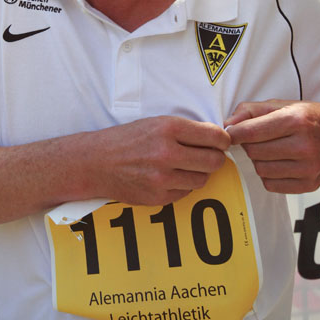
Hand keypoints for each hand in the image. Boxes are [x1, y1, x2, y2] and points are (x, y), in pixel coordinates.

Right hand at [88, 116, 229, 205]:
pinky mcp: (158, 196)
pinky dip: (183, 185)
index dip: (223, 140)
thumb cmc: (127, 139)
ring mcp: (163, 177)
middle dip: (215, 158)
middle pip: (214, 161)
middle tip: (208, 155)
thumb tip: (218, 139)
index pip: (215, 136)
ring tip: (185, 166)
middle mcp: (167, 153)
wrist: (96, 162)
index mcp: (169, 128)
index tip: (221, 142)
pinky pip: (186, 192)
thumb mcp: (156, 123)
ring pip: (202, 179)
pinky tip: (169, 177)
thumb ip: (186, 130)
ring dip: (199, 173)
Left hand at [224, 99, 319, 193]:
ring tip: (270, 150)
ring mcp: (309, 168)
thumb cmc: (312, 117)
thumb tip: (228, 124)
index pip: (252, 132)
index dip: (235, 133)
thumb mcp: (285, 104)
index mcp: (297, 120)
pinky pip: (271, 185)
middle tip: (257, 139)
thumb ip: (252, 110)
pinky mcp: (310, 184)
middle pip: (254, 152)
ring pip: (261, 170)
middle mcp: (305, 145)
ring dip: (259, 160)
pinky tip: (279, 163)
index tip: (230, 133)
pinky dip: (269, 175)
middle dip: (249, 145)